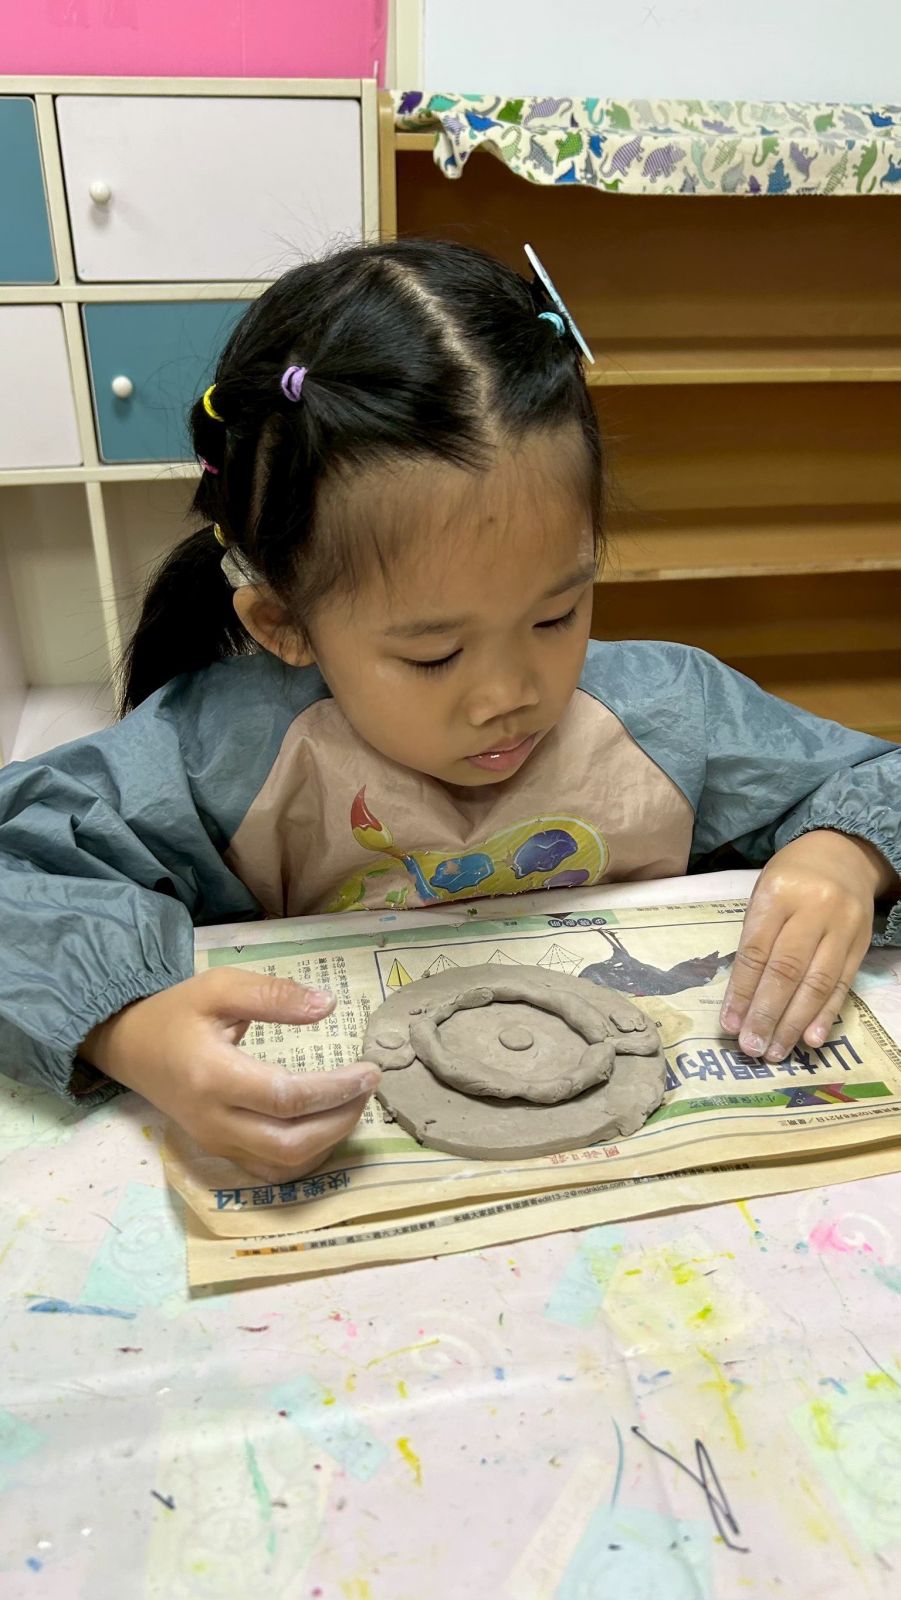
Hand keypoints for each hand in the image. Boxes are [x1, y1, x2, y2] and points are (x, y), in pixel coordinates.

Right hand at [81, 970, 379, 1180]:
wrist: (130, 1047)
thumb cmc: (177, 1013)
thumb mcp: (220, 987)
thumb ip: (273, 995)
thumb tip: (328, 1007)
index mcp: (213, 1076)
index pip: (286, 1097)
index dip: (335, 1089)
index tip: (369, 1070)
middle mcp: (214, 1120)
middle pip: (290, 1143)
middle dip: (340, 1120)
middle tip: (367, 1089)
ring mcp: (215, 1142)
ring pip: (283, 1164)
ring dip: (328, 1142)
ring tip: (353, 1104)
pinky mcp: (219, 1152)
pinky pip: (270, 1169)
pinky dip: (307, 1156)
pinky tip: (326, 1126)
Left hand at [720, 830, 890, 1061]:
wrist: (843, 855)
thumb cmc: (791, 879)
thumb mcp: (764, 893)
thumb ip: (755, 938)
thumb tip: (740, 998)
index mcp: (778, 893)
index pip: (756, 951)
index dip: (742, 992)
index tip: (729, 1024)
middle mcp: (814, 909)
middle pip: (787, 971)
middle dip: (766, 1014)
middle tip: (752, 1047)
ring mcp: (842, 928)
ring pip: (817, 983)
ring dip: (795, 1023)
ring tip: (776, 1051)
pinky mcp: (861, 944)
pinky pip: (843, 984)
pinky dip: (826, 1014)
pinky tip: (812, 1038)